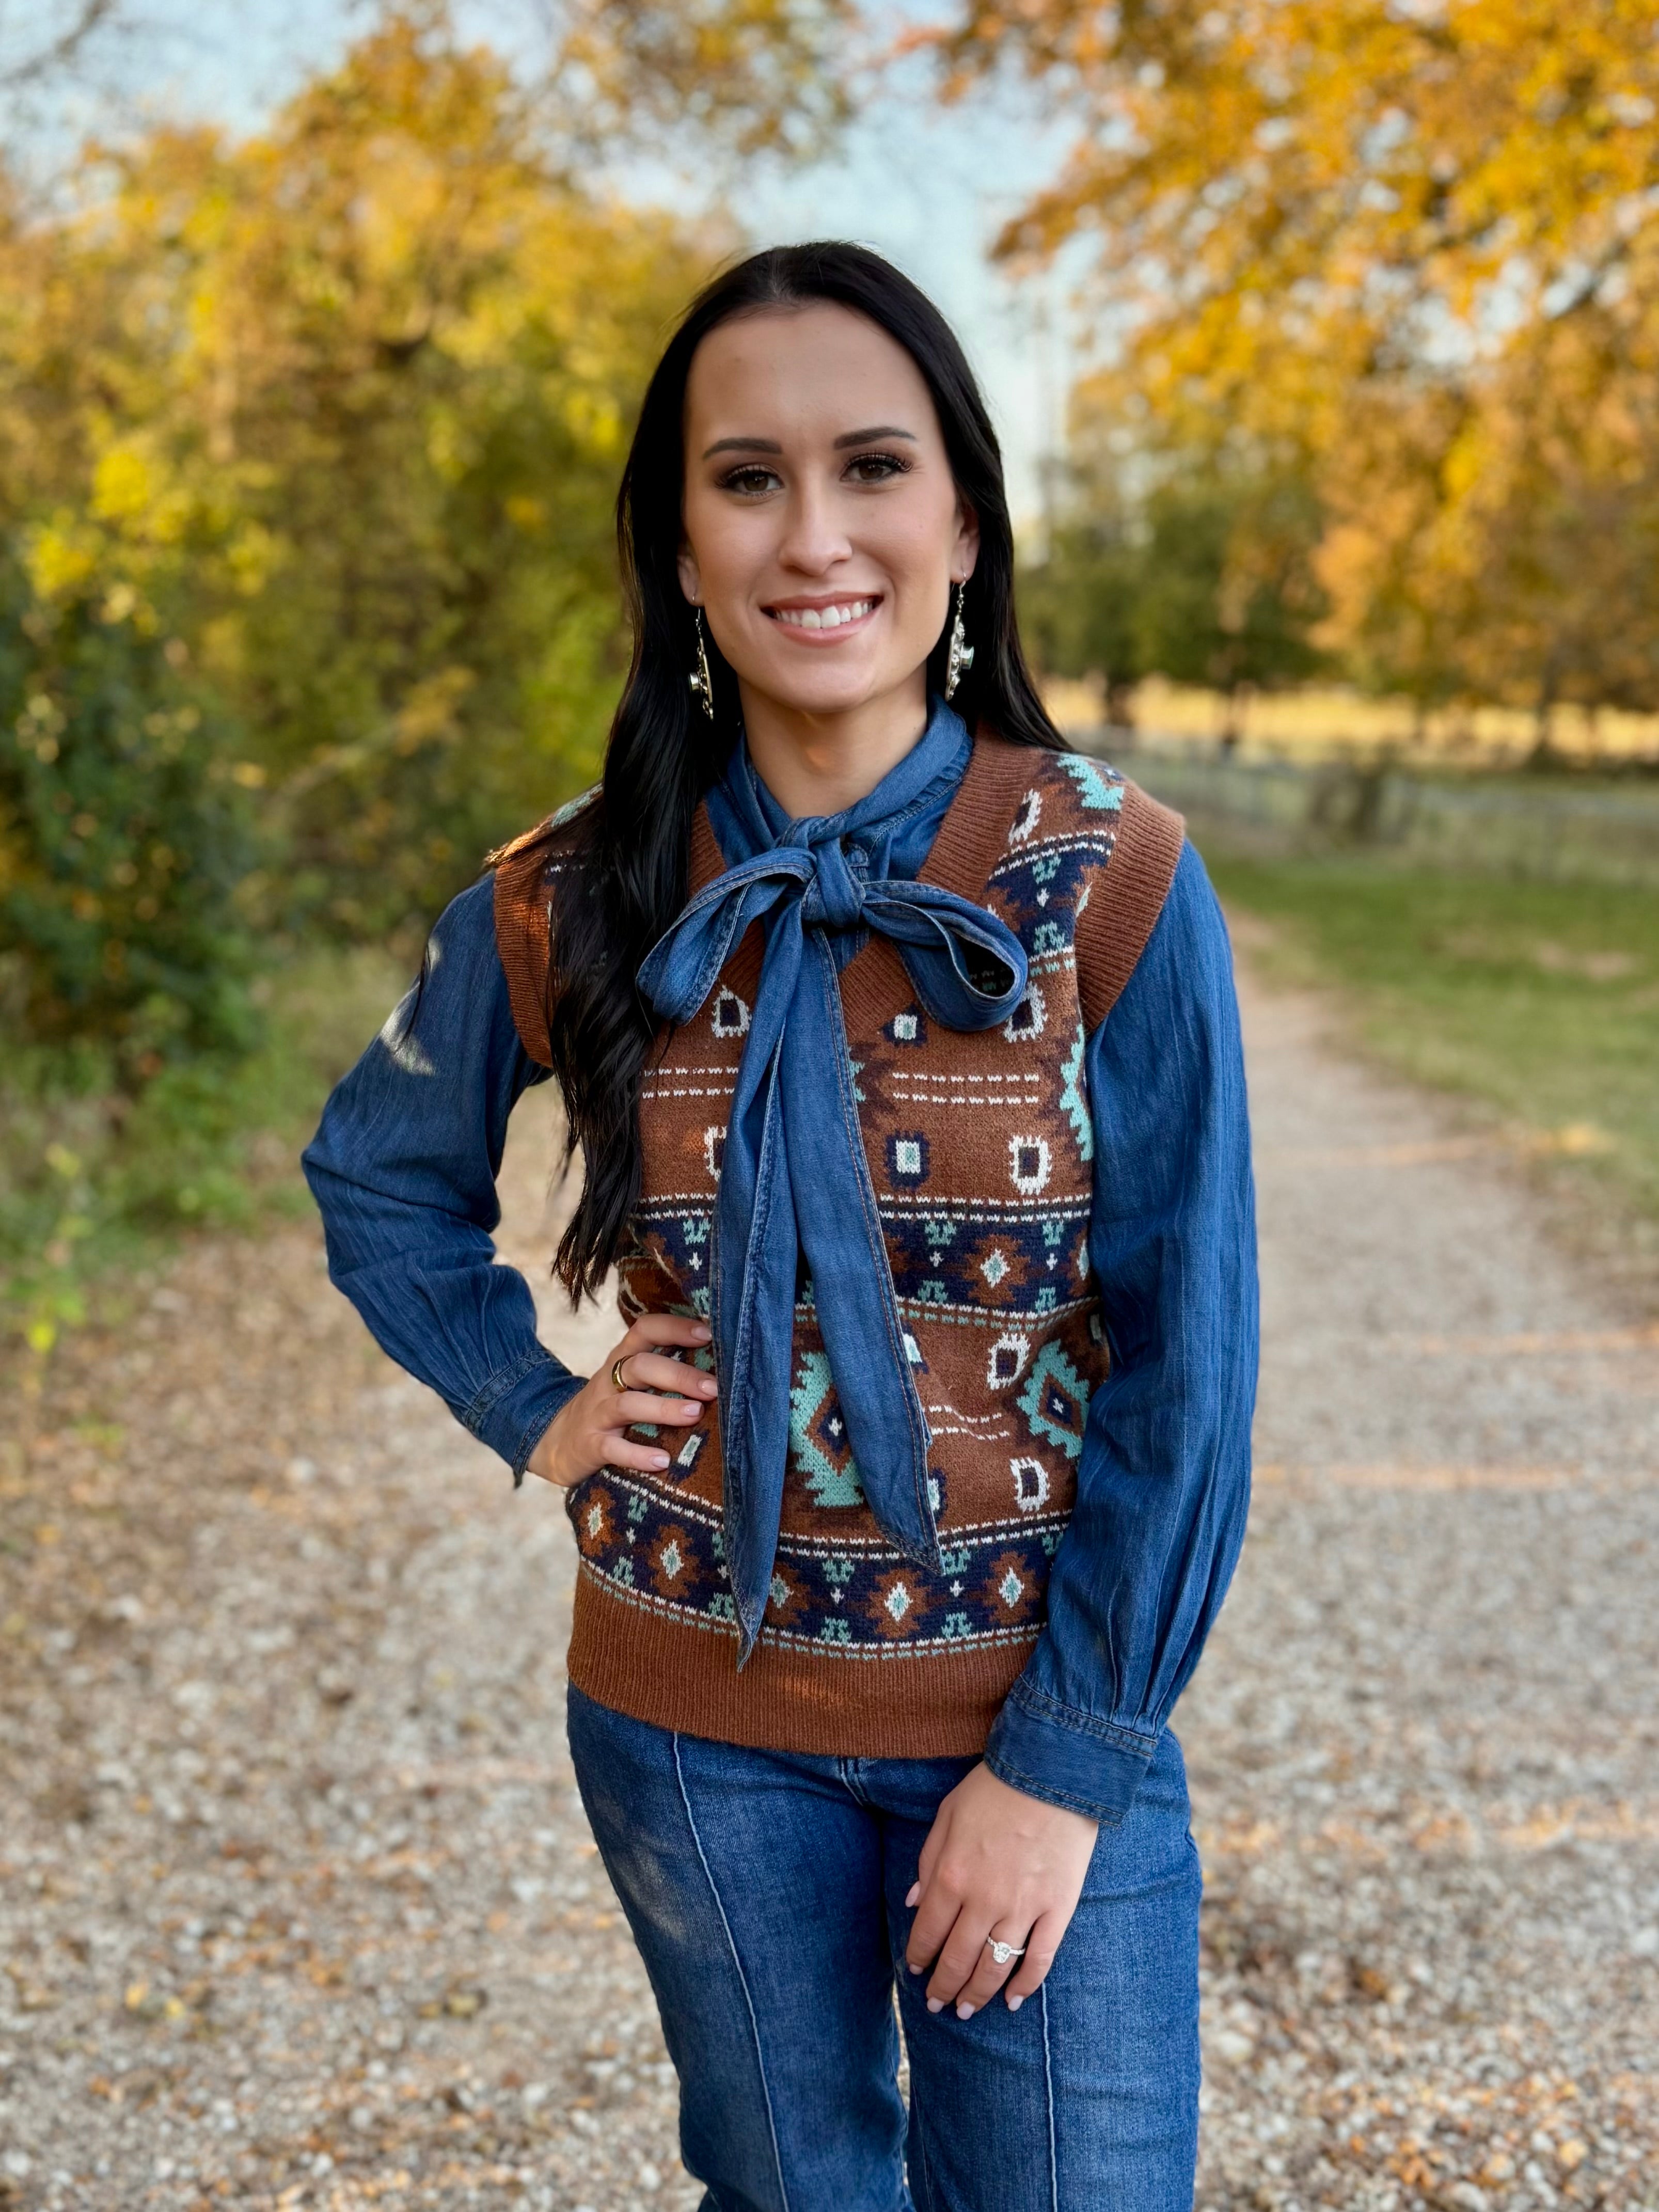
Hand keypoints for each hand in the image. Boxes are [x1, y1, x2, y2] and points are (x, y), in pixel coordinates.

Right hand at [524, 1313, 714, 1488]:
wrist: (555, 1441)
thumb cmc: (609, 1408)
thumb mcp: (628, 1382)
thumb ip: (662, 1369)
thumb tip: (721, 1364)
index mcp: (621, 1361)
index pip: (644, 1330)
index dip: (675, 1328)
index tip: (709, 1333)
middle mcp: (608, 1382)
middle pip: (639, 1366)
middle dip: (678, 1374)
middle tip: (713, 1387)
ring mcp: (597, 1414)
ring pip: (627, 1404)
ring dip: (663, 1409)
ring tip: (695, 1414)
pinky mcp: (590, 1446)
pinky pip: (612, 1448)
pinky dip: (637, 1455)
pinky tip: (662, 1461)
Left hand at [904, 1762, 1096, 2017]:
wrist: (1052, 1771)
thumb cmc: (994, 1789)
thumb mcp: (947, 1815)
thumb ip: (927, 1861)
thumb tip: (911, 1902)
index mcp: (951, 1875)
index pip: (927, 1933)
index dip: (919, 1958)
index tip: (915, 1972)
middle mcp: (983, 1900)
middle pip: (958, 1959)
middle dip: (943, 1988)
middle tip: (937, 2005)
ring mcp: (1023, 1908)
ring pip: (995, 1968)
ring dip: (977, 1995)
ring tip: (967, 2010)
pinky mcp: (1057, 1909)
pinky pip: (1039, 1959)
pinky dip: (1025, 1986)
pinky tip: (1013, 2001)